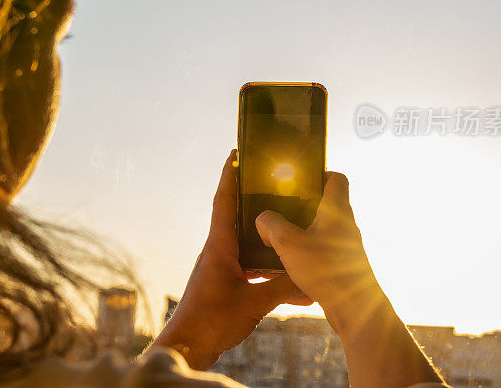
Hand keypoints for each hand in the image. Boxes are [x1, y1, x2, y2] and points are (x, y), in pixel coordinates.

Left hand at [149, 150, 308, 369]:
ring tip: (292, 230)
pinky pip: (249, 268)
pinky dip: (268, 270)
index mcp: (219, 246)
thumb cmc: (211, 321)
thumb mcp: (254, 302)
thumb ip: (284, 287)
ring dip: (266, 239)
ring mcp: (220, 269)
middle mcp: (218, 252)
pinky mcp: (225, 285)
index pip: (224, 200)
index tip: (237, 153)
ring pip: (247, 245)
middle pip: (237, 217)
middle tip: (277, 186)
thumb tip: (311, 277)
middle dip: (255, 201)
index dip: (230, 175)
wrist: (189, 348)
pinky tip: (290, 282)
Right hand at [254, 172, 381, 336]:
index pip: (336, 178)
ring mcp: (344, 245)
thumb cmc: (326, 270)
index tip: (299, 179)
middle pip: (324, 204)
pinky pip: (320, 249)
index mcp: (336, 209)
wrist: (353, 307)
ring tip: (277, 238)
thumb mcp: (287, 242)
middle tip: (278, 209)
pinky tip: (287, 263)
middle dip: (299, 206)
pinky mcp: (341, 264)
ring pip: (320, 229)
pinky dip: (304, 251)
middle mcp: (344, 224)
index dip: (319, 173)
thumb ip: (270, 224)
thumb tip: (263, 220)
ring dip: (300, 231)